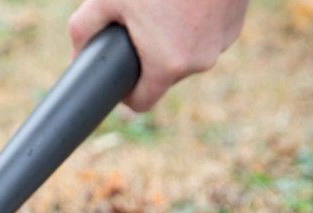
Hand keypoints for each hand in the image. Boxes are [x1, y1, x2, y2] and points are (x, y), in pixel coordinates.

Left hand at [68, 0, 248, 111]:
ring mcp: (223, 41)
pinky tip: (181, 3)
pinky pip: (206, 34)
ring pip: (186, 54)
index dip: (124, 92)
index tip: (117, 76)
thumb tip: (76, 55)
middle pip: (163, 77)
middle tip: (135, 28)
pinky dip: (192, 24)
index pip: (141, 102)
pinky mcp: (236, 21)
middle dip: (147, 59)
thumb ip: (84, 30)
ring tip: (159, 10)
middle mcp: (200, 61)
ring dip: (171, 40)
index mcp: (167, 65)